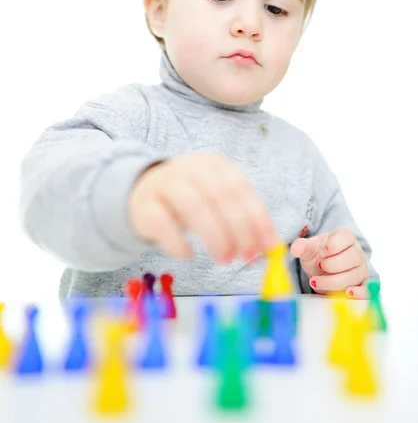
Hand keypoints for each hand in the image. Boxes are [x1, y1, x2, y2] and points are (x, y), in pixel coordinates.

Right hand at [128, 151, 278, 262]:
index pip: (241, 186)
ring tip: (225, 258)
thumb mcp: (218, 201)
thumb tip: (269, 246)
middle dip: (239, 229)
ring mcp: (164, 183)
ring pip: (193, 206)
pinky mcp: (143, 204)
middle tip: (246, 256)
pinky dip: (178, 242)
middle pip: (219, 195)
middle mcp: (189, 167)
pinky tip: (188, 255)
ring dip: (214, 236)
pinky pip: (162, 223)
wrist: (144, 193)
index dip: (257, 217)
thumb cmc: (190, 200)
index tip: (268, 245)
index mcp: (214, 164)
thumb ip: (243, 219)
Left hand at [290, 227, 369, 298]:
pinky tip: (347, 294)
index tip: (321, 253)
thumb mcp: (308, 249)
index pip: (346, 236)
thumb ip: (302, 246)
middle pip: (351, 258)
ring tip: (315, 281)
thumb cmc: (317, 256)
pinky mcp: (362, 285)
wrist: (321, 271)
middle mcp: (357, 251)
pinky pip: (367, 289)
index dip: (331, 246)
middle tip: (319, 266)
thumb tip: (295, 249)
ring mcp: (361, 269)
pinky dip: (359, 293)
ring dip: (332, 281)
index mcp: (345, 237)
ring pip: (353, 276)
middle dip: (331, 265)